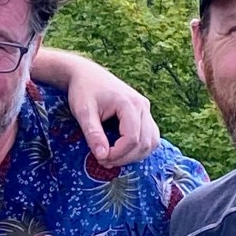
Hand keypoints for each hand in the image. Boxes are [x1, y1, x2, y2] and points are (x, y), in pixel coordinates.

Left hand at [32, 48, 159, 164]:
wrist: (86, 73)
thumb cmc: (83, 90)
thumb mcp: (83, 111)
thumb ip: (93, 133)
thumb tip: (102, 156)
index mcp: (129, 103)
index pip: (132, 138)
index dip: (118, 154)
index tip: (100, 159)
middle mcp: (142, 105)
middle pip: (145, 142)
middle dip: (126, 158)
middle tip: (104, 162)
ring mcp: (145, 108)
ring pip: (152, 141)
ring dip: (135, 155)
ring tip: (113, 158)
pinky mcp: (143, 112)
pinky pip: (150, 135)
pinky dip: (140, 147)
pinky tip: (123, 151)